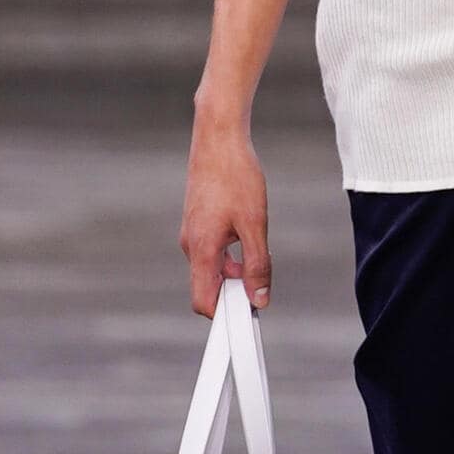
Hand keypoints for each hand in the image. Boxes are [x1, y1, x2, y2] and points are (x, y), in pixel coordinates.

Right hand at [181, 115, 270, 316]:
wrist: (218, 138)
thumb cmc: (236, 177)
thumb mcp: (255, 224)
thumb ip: (257, 264)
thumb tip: (259, 298)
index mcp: (202, 250)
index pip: (203, 302)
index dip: (225, 314)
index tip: (248, 313)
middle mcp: (191, 245)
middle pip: (209, 287)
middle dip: (235, 289)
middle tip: (262, 276)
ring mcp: (192, 233)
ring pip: (213, 267)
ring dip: (235, 268)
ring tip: (257, 245)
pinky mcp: (197, 222)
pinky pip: (212, 250)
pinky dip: (230, 252)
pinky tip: (247, 232)